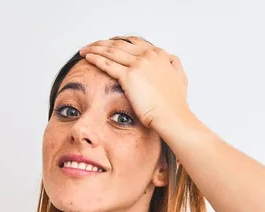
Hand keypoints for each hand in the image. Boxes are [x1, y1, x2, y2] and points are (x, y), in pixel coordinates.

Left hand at [78, 36, 192, 131]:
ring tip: (85, 50)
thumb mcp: (180, 77)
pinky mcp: (129, 76)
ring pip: (111, 51)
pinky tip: (88, 58)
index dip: (119, 42)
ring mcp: (138, 64)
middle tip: (92, 46)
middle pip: (119, 44)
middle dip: (103, 44)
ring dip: (95, 48)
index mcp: (159, 54)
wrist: (172, 116)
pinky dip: (96, 58)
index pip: (134, 42)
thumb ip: (173, 65)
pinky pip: (107, 64)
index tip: (109, 45)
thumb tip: (170, 58)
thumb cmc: (175, 103)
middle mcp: (148, 55)